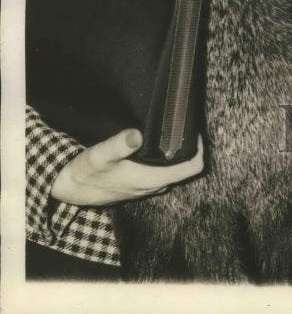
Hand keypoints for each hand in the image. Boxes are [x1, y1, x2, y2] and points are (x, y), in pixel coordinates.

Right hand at [51, 129, 203, 206]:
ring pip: (173, 170)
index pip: (190, 168)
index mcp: (150, 179)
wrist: (70, 190)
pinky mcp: (140, 185)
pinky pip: (162, 172)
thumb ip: (117, 145)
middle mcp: (153, 186)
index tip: (194, 129)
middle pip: (185, 168)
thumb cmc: (85, 172)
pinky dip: (165, 159)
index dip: (198, 149)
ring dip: (176, 153)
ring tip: (172, 129)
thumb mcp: (98, 155)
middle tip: (183, 123)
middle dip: (187, 147)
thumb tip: (136, 135)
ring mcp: (147, 188)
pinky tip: (157, 143)